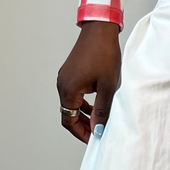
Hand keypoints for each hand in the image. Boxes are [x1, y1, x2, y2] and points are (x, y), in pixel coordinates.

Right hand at [57, 21, 121, 143]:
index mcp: (68, 90)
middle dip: (82, 126)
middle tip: (97, 132)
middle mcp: (62, 85)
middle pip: (67, 114)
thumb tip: (97, 129)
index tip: (94, 139)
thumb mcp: (108, 87)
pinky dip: (82, 103)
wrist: (100, 30)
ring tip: (98, 121)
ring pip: (71, 104)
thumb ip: (101, 111)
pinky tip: (95, 105)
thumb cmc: (104, 53)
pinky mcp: (70, 73)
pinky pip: (73, 94)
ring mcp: (65, 78)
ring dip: (83, 115)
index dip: (81, 133)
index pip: (68, 121)